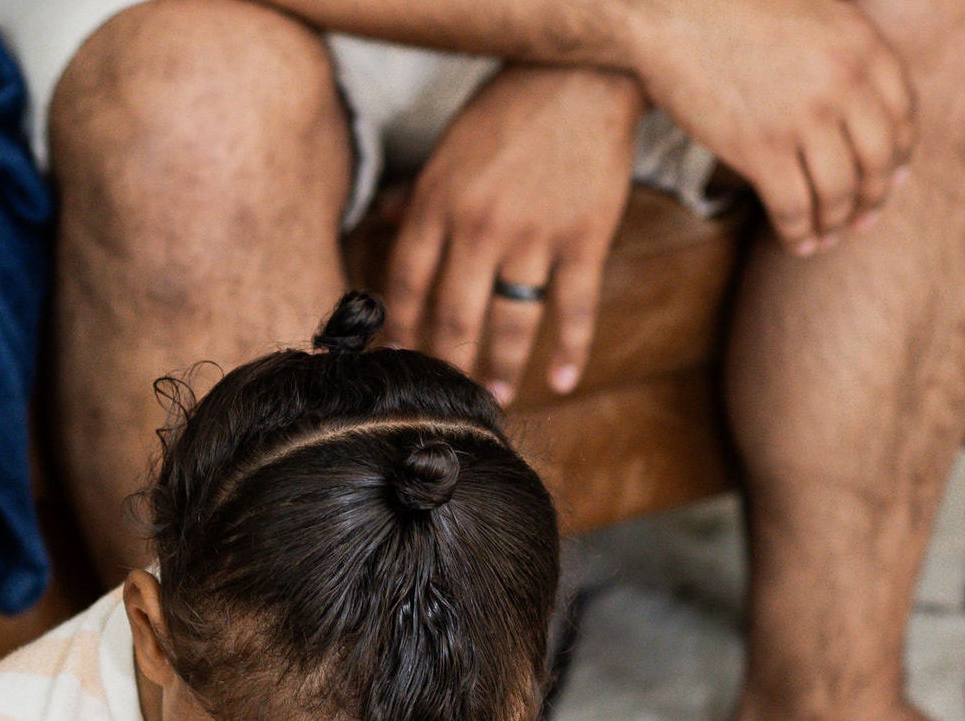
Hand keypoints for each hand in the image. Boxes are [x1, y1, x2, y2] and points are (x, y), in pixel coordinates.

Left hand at [385, 64, 641, 401]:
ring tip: (497, 396)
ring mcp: (533, 235)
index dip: (401, 329)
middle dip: (449, 365)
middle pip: (454, 316)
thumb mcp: (449, 147)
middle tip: (448, 398)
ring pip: (511, 322)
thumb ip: (417, 192)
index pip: (407, 283)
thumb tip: (381, 219)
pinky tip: (562, 380)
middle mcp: (479, 225)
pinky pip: (575, 309)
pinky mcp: (584, 239)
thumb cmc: (509, 111)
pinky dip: (570, 350)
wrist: (582, 78)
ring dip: (503, 368)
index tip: (399, 360)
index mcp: (438, 202)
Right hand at [630, 0, 915, 254]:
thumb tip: (865, 99)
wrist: (672, 5)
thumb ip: (848, 49)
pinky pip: (794, 209)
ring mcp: (803, 118)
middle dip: (873, 199)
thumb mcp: (816, 11)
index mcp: (864, 47)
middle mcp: (844, 84)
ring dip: (835, 223)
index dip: (900, 156)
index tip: (890, 178)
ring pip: (838, 194)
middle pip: (879, 163)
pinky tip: (797, 242)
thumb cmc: (736, 4)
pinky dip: (798, 234)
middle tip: (863, 219)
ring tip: (825, 236)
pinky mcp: (760, 148)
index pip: (904, 118)